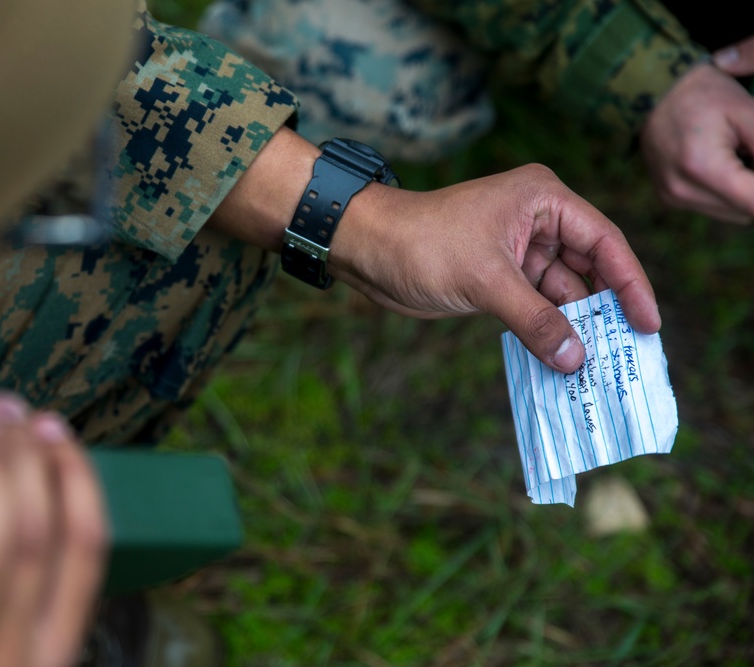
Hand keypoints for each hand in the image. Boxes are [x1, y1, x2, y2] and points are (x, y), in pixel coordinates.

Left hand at [328, 164, 660, 372]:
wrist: (367, 249)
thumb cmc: (423, 244)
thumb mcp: (486, 281)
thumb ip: (535, 319)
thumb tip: (576, 357)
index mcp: (544, 200)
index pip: (603, 242)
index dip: (631, 283)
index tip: (650, 323)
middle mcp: (539, 222)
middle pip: (589, 270)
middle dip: (606, 310)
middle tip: (630, 354)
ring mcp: (519, 252)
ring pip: (562, 293)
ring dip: (576, 328)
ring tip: (600, 368)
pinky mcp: (500, 278)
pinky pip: (536, 307)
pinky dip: (548, 331)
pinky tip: (564, 360)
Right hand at [641, 57, 753, 223]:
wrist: (654, 91)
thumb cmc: (706, 95)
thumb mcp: (748, 113)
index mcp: (702, 167)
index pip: (753, 203)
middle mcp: (682, 190)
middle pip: (746, 212)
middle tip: (750, 152)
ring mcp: (672, 197)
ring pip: (732, 214)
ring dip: (744, 192)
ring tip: (738, 157)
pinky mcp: (668, 198)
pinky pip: (713, 207)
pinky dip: (726, 192)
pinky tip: (722, 163)